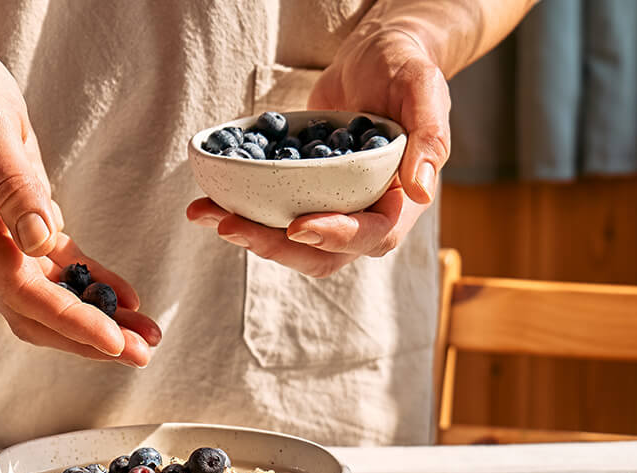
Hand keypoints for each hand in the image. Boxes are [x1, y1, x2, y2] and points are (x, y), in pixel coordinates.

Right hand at [0, 43, 159, 365]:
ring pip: (52, 298)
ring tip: (147, 336)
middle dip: (89, 338)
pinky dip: (95, 285)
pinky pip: (63, 268)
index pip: (21, 291)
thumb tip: (40, 240)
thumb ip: (11, 183)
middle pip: (37, 311)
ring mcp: (3, 240)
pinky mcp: (25, 225)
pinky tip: (129, 298)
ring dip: (98, 319)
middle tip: (142, 354)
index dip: (69, 320)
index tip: (114, 340)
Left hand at [187, 28, 449, 276]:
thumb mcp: (425, 90)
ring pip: (291, 241)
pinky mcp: (303, 193)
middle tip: (231, 227)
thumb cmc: (407, 68)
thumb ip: (430, 137)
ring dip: (250, 234)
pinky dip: (240, 210)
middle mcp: (366, 214)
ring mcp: (332, 207)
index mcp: (400, 202)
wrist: (376, 56)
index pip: (373, 235)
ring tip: (207, 214)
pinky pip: (273, 213)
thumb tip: (420, 190)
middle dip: (276, 247)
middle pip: (323, 253)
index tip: (297, 226)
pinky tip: (206, 201)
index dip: (336, 236)